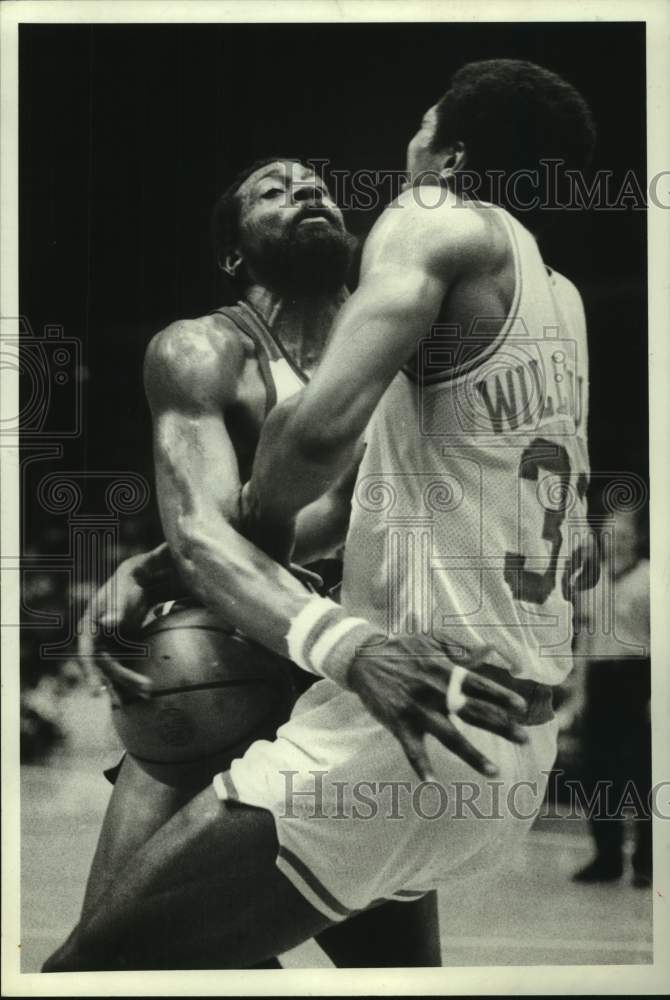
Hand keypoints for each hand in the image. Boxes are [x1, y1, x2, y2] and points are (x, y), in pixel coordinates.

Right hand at [77, 551, 167, 701]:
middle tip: (143, 689)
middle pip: (105, 666)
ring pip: (114, 669)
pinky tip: (145, 690)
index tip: (97, 691)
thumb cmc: (127, 586)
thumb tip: (108, 623)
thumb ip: (116, 610)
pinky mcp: (119, 647)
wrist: (136, 582)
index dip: (90, 674)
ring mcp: (106, 644)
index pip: (86, 655)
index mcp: (88, 628)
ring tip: (147, 695)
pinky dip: (132, 676)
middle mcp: (94, 639)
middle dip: (122, 680)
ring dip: (128, 683)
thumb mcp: (122, 596)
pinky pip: (124, 665)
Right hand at [347, 636, 528, 780]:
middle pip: (472, 711)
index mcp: (445, 670)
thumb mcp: (432, 641)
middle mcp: (435, 691)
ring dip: (472, 756)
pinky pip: (412, 750)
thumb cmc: (403, 650)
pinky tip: (432, 786)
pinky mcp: (399, 724)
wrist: (363, 659)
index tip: (522, 707)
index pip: (479, 684)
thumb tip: (491, 649)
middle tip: (524, 739)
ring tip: (495, 772)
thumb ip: (461, 647)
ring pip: (449, 737)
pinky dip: (421, 767)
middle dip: (500, 725)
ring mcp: (417, 710)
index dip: (501, 695)